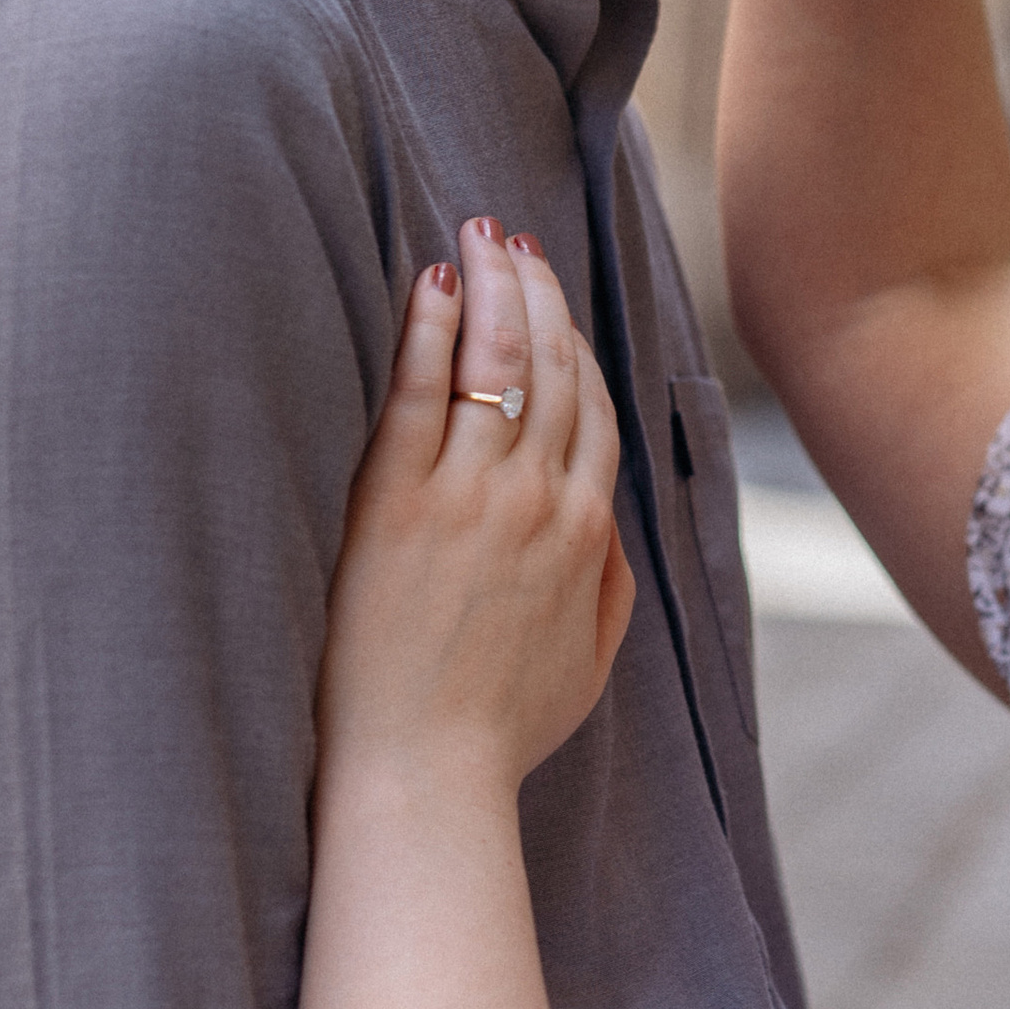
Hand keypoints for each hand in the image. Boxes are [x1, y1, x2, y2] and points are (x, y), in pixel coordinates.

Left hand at [319, 223, 634, 796]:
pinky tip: (429, 283)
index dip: (579, 341)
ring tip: (478, 233)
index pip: (593, 408)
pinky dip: (430, 329)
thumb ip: (609, 588)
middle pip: (553, 365)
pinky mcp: (400, 504)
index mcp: (588, 536)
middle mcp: (539, 502)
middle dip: (540, 288)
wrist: (425, 774)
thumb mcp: (588, 665)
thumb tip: (608, 531)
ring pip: (498, 361)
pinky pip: (422, 392)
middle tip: (516, 235)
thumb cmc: (497, 734)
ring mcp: (471, 497)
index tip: (557, 297)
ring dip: (495, 285)